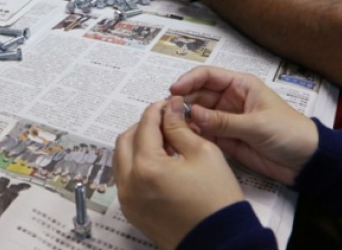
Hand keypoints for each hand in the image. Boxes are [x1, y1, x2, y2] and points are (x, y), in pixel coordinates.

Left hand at [115, 99, 243, 249]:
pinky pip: (125, 179)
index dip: (157, 110)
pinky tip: (158, 162)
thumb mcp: (204, 154)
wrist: (220, 242)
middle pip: (125, 140)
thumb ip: (180, 128)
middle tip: (165, 122)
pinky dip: (136, 165)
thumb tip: (170, 108)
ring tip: (163, 142)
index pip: (145, 126)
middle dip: (143, 126)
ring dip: (137, 144)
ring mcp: (128, 200)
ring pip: (121, 159)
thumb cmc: (217, 201)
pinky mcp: (132, 211)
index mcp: (146, 167)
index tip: (169, 105)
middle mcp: (129, 184)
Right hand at [169, 66, 318, 185]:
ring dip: (185, 119)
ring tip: (170, 126)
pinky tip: (181, 139)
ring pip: (198, 115)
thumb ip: (224, 122)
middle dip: (183, 101)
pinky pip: (204, 133)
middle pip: (199, 94)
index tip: (173, 92)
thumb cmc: (288, 133)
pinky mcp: (226, 139)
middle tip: (167, 112)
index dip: (189, 80)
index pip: (208, 76)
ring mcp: (226, 120)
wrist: (307, 162)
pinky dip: (192, 135)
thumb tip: (192, 115)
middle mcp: (230, 99)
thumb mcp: (257, 125)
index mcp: (241, 85)